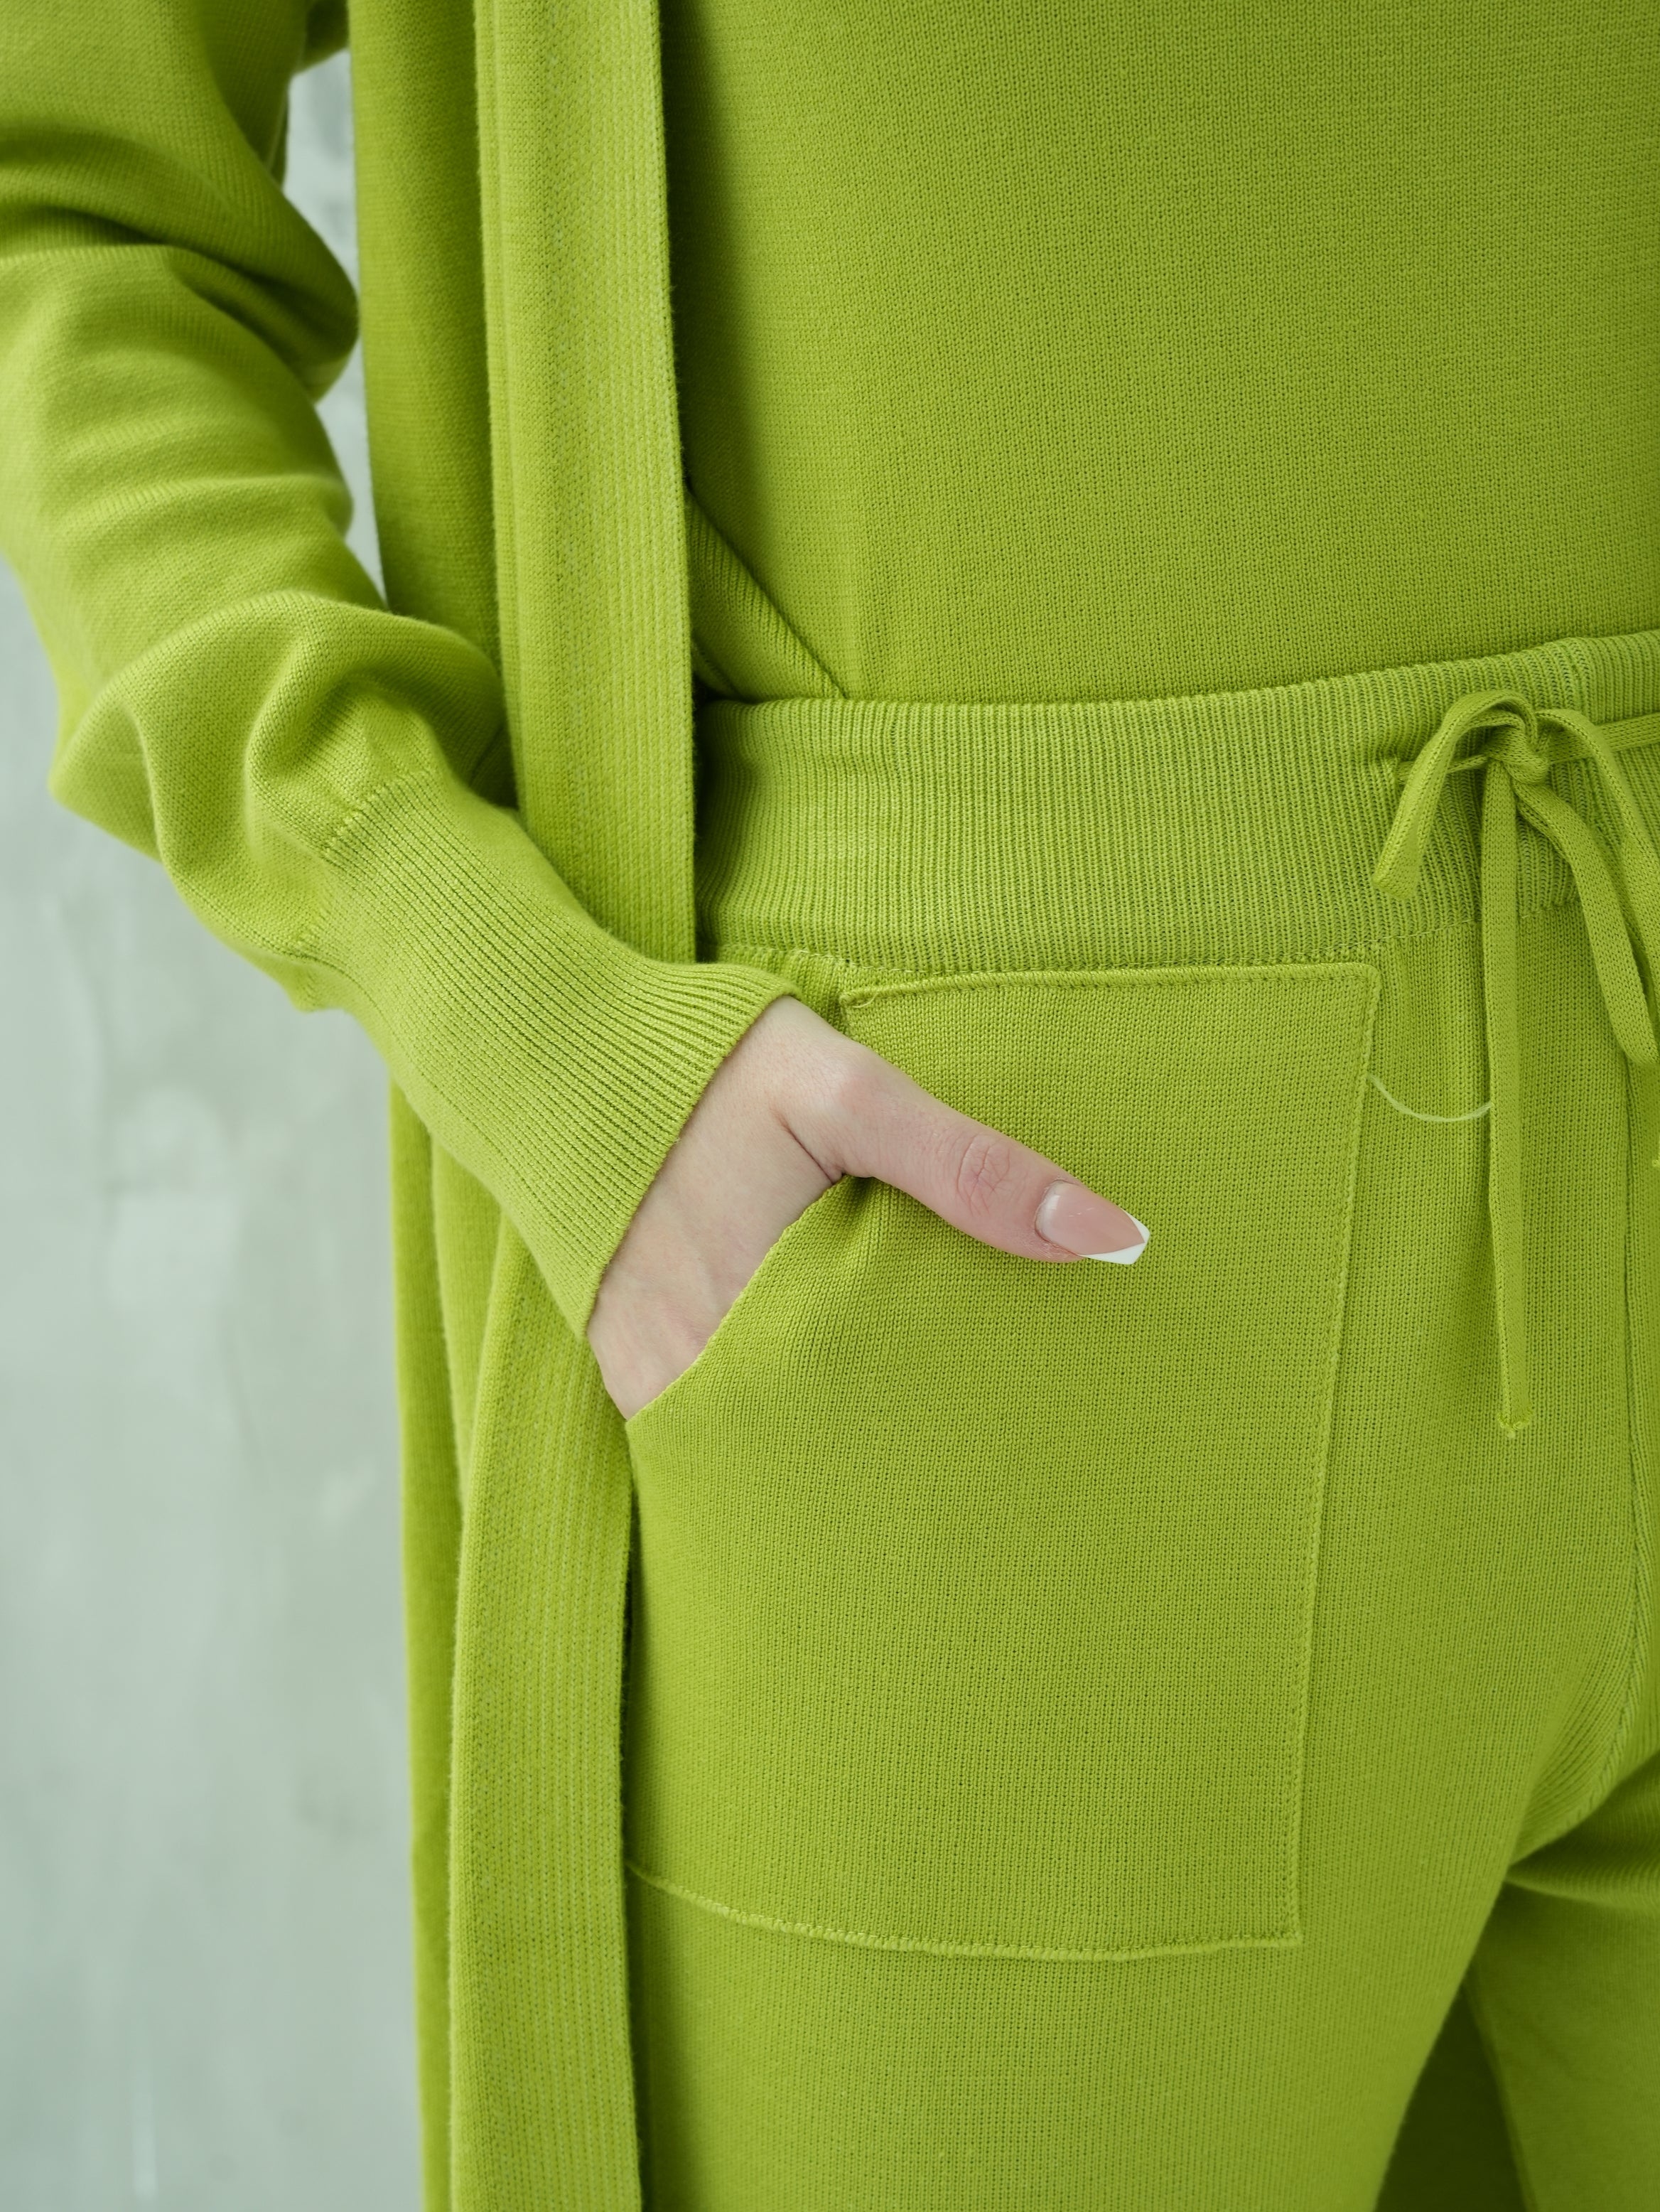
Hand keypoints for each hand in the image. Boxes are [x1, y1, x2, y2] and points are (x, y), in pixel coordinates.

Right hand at [586, 995, 1148, 1417]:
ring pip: (761, 1452)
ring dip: (828, 1455)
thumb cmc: (712, 1064)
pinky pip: (701, 1432)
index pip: (889, 1420)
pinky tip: (814, 1425)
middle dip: (898, 1467)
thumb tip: (1115, 1238)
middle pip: (824, 1452)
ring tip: (906, 1469)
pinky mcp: (623, 1366)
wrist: (555, 1051)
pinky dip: (757, 1433)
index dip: (955, 1449)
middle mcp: (699, 1367)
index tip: (1020, 1461)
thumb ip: (969, 1165)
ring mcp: (652, 1377)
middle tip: (979, 1482)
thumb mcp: (848, 1090)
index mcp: (770, 1308)